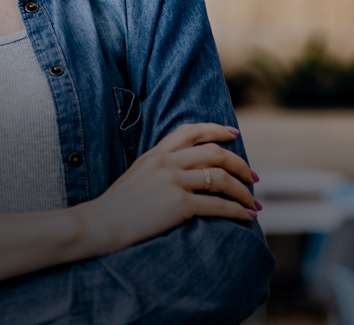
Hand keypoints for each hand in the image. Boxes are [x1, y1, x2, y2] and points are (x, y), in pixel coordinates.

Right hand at [74, 123, 259, 255]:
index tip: (233, 133)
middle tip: (253, 177)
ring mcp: (173, 181)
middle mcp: (166, 162)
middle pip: (214, 153)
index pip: (190, 131)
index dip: (215, 129)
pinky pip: (218, 205)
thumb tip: (182, 174)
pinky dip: (237, 211)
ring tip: (254, 203)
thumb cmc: (115, 207)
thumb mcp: (136, 176)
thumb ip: (158, 169)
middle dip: (240, 164)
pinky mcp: (178, 204)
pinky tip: (247, 217)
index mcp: (155, 154)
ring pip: (221, 178)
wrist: (99, 223)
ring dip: (243, 191)